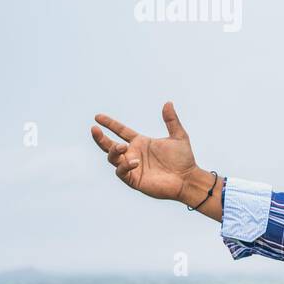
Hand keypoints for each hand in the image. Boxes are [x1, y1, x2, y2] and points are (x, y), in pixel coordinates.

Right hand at [90, 102, 204, 202]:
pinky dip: (124, 166)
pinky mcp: (134, 180)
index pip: (121, 131)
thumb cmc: (184, 160)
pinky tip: (135, 161)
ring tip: (122, 146)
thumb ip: (172, 121)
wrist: (188, 179)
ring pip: (112, 158)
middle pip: (109, 145)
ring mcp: (132, 167)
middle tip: (94, 129)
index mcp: (141, 143)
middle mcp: (133, 154)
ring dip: (114, 151)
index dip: (110, 124)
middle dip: (100, 138)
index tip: (98, 117)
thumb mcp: (178, 136)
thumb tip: (168, 103)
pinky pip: (121, 172)